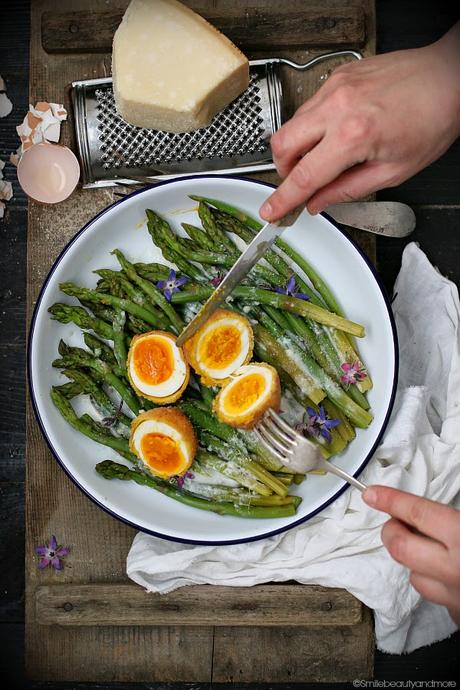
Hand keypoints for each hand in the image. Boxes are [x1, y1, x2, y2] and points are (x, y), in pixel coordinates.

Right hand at [260, 23, 459, 221]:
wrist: (449, 76)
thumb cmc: (433, 118)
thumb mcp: (394, 171)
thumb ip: (348, 190)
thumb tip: (319, 202)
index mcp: (353, 136)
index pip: (304, 176)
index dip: (283, 198)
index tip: (270, 210)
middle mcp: (338, 107)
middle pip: (282, 145)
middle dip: (283, 170)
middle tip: (299, 182)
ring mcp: (335, 87)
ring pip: (292, 124)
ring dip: (298, 147)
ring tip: (324, 157)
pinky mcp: (338, 76)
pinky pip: (309, 107)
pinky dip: (313, 126)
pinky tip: (335, 133)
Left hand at [363, 485, 459, 624]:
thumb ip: (452, 518)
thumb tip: (423, 513)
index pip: (417, 513)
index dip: (391, 500)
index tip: (370, 494)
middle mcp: (454, 569)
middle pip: (400, 547)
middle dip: (393, 531)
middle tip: (399, 522)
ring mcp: (454, 597)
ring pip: (414, 576)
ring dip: (414, 561)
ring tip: (432, 550)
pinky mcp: (458, 617)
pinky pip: (436, 597)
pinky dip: (436, 584)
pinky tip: (450, 576)